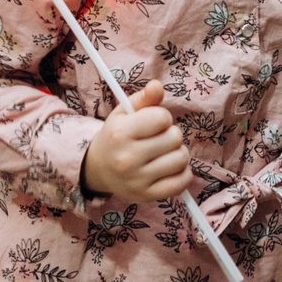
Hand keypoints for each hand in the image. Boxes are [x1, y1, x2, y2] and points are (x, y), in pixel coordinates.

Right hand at [81, 81, 191, 200]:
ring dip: (178, 153)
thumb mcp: (124, 113)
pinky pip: (182, 182)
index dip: (162, 117)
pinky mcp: (147, 196)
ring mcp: (138, 180)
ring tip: (164, 153)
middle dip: (171, 135)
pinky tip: (170, 168)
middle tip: (158, 139)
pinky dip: (183, 173)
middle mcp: (128, 158)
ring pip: (181, 159)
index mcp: (121, 133)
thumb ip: (143, 98)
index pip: (162, 118)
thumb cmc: (116, 136)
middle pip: (175, 138)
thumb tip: (157, 85)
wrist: (98, 169)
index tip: (153, 123)